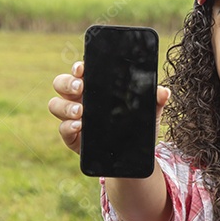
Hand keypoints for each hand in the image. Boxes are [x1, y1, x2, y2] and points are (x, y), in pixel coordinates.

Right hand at [48, 61, 170, 154]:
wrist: (133, 153)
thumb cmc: (136, 124)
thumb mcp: (149, 112)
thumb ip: (155, 100)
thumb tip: (164, 92)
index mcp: (95, 87)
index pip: (80, 71)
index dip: (78, 67)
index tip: (82, 68)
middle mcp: (79, 98)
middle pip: (61, 83)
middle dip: (67, 83)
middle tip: (80, 88)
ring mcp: (73, 117)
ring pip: (55, 105)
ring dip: (65, 107)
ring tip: (81, 112)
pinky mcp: (71, 136)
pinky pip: (62, 129)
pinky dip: (68, 127)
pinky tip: (79, 126)